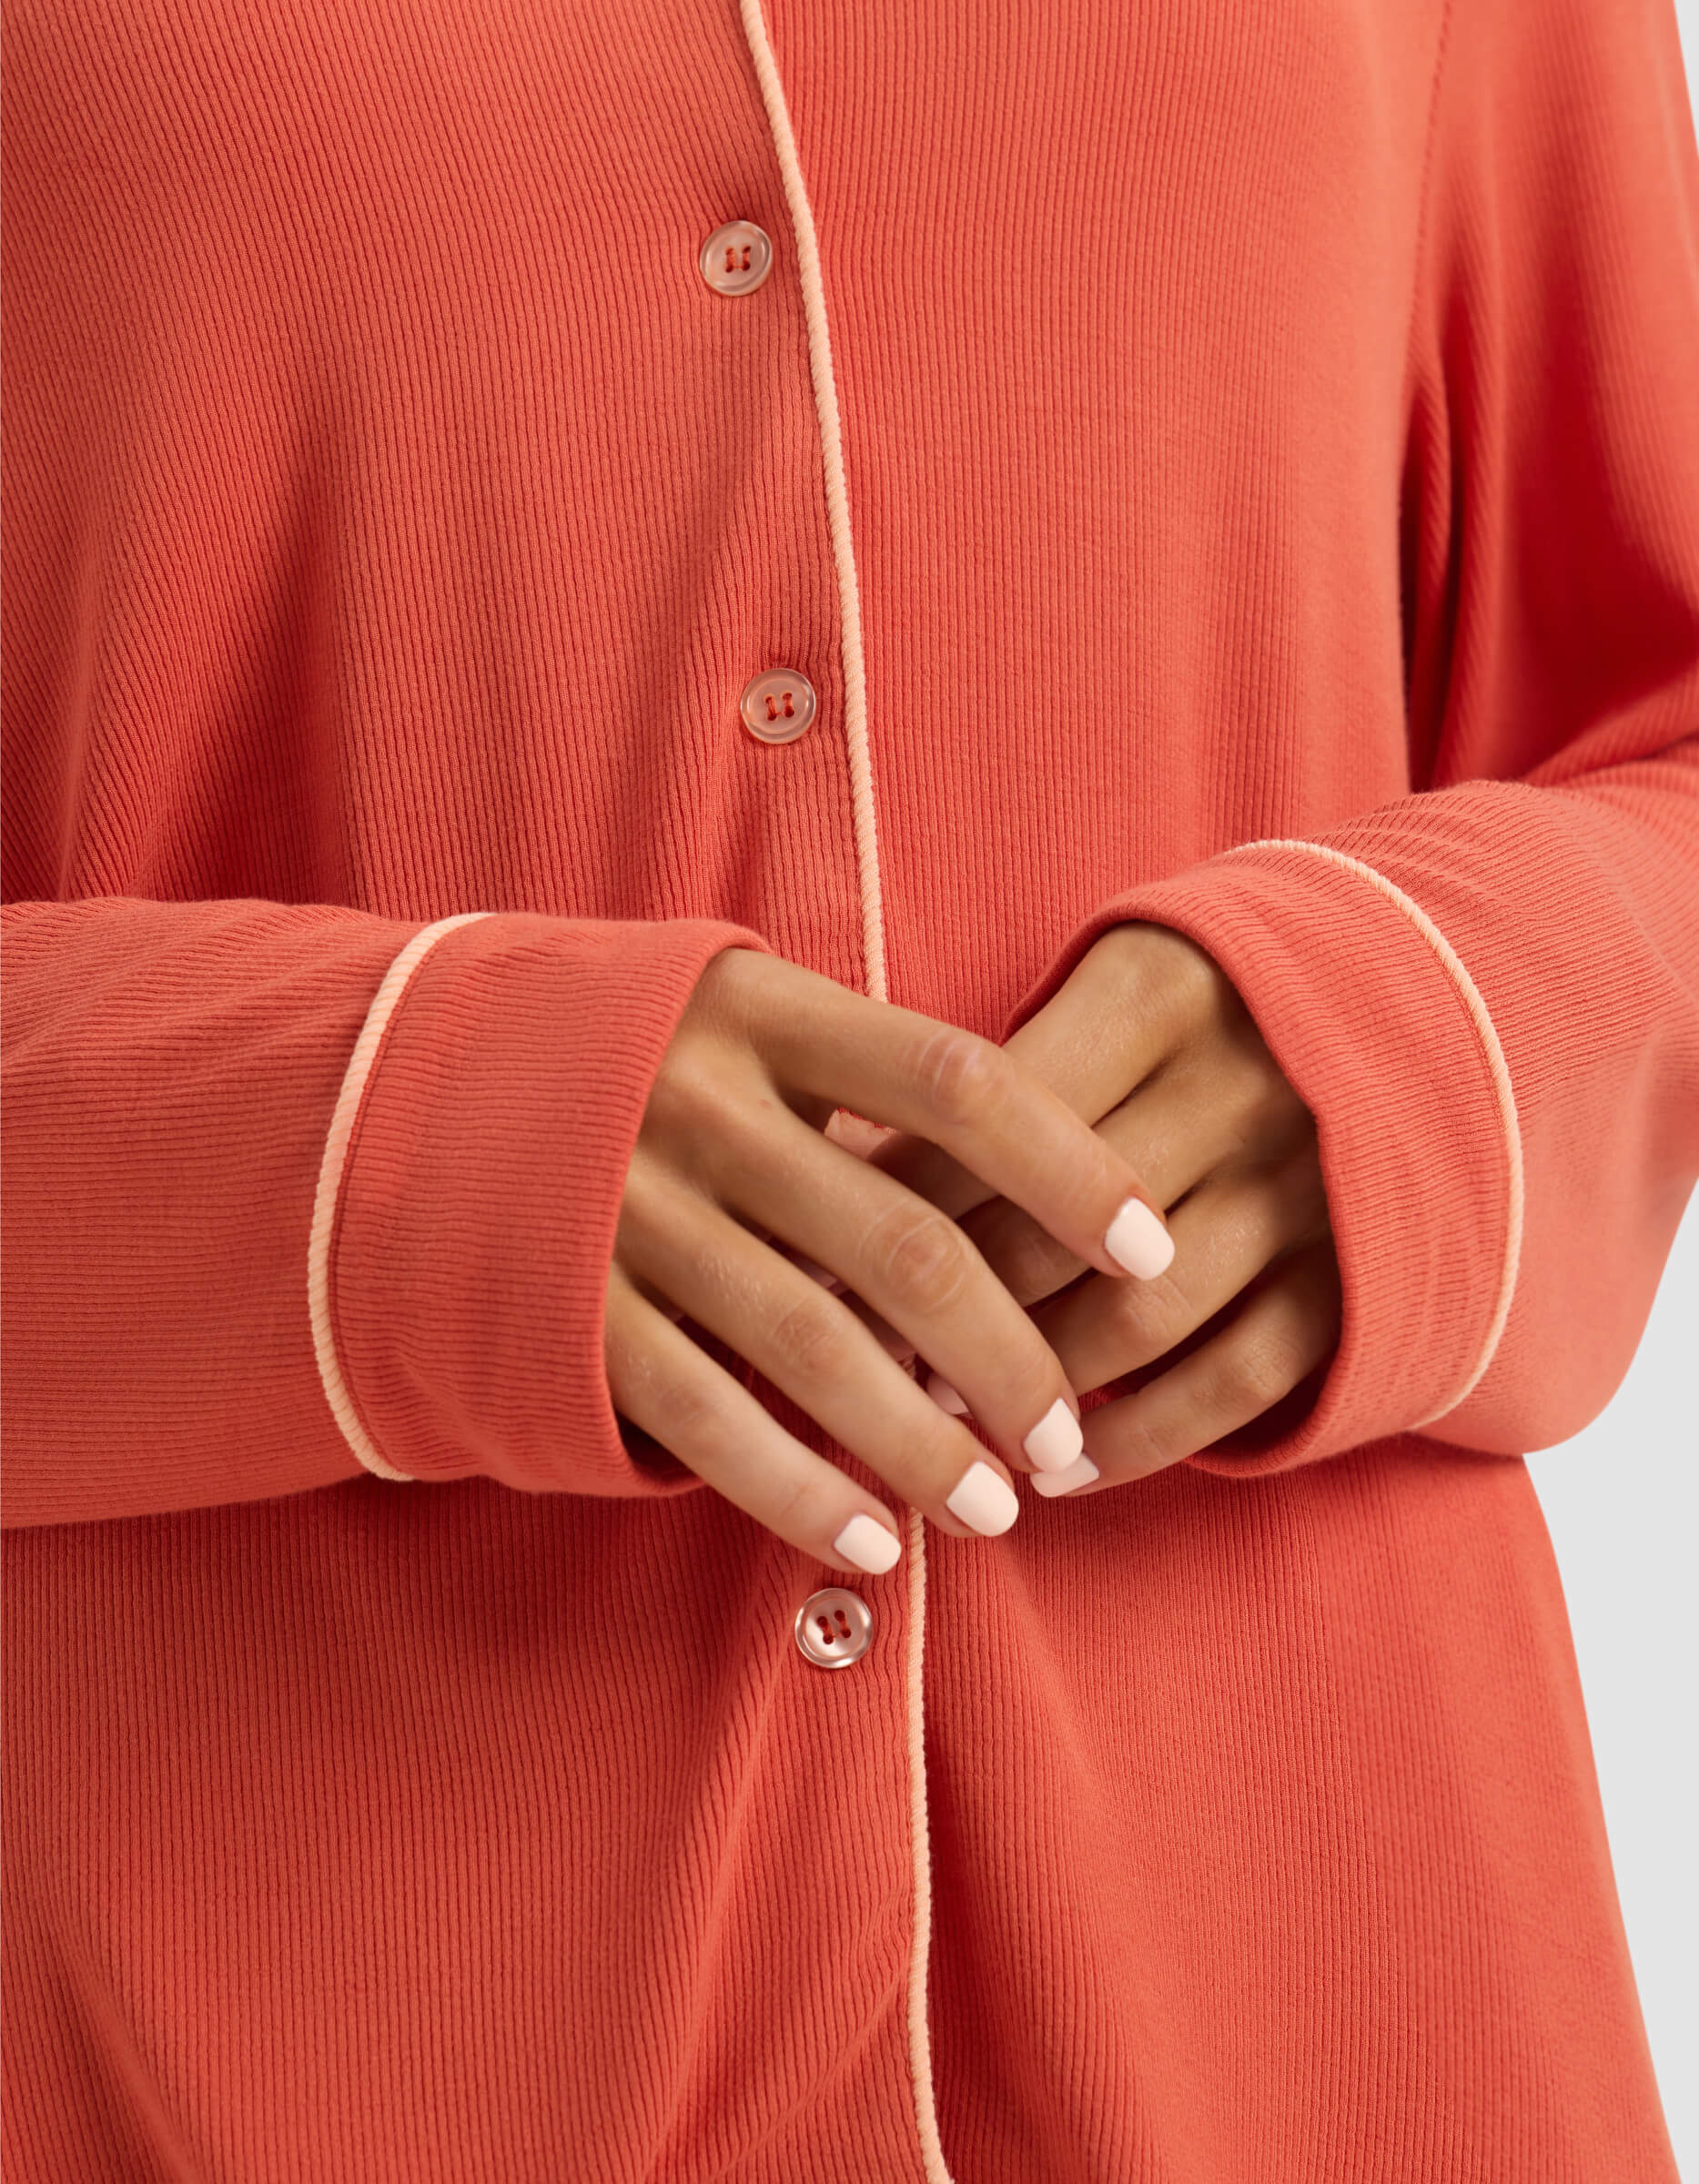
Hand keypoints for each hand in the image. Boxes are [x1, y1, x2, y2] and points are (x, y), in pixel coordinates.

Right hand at [603, 948, 1175, 1575]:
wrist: (386, 1094)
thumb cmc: (612, 1061)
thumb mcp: (718, 1019)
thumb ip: (843, 1081)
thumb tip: (1014, 1188)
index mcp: (757, 1011)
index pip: (958, 1080)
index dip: (1071, 1167)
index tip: (1155, 1249)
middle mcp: (696, 1104)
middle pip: (905, 1238)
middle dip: (1012, 1353)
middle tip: (1070, 1434)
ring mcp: (625, 1209)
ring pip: (816, 1345)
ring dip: (924, 1442)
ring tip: (999, 1507)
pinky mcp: (566, 1308)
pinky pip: (706, 1417)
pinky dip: (797, 1487)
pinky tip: (870, 1539)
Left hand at [841, 923, 1342, 1492]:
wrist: (1427, 1004)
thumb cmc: (1210, 1006)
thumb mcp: (1119, 982)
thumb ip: (1006, 1072)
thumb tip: (841, 1177)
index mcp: (1159, 995)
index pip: (991, 1121)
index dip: (896, 1205)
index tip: (819, 1264)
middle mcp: (1241, 1087)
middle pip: (1049, 1231)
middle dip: (940, 1315)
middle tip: (859, 1365)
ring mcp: (1309, 1190)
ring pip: (1133, 1319)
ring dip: (1029, 1387)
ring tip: (946, 1424)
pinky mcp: (1360, 1278)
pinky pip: (1233, 1380)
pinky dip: (1140, 1439)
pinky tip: (1065, 1470)